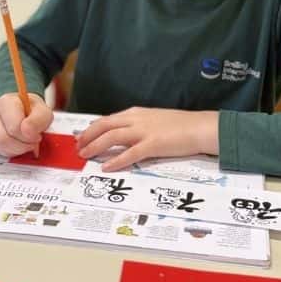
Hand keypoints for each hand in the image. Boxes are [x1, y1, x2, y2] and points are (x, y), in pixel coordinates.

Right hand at [0, 92, 52, 157]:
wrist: (23, 111)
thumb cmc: (32, 112)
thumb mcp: (43, 111)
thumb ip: (39, 119)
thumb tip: (28, 133)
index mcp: (7, 102)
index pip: (15, 127)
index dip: (29, 136)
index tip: (37, 135)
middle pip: (3, 138)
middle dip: (22, 145)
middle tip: (32, 142)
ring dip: (17, 150)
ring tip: (26, 144)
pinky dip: (11, 151)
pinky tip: (18, 145)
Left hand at [77, 108, 218, 171]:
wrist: (202, 127)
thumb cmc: (183, 125)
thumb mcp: (157, 120)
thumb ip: (140, 125)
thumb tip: (125, 134)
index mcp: (138, 113)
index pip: (108, 119)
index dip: (92, 128)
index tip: (83, 137)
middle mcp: (137, 120)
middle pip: (104, 126)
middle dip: (87, 136)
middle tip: (78, 148)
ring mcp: (145, 131)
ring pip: (112, 137)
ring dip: (95, 147)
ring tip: (85, 156)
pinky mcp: (153, 145)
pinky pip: (129, 154)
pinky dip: (116, 160)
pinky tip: (106, 168)